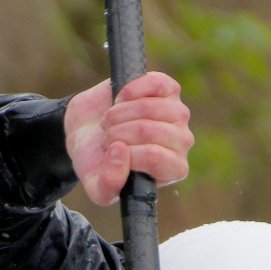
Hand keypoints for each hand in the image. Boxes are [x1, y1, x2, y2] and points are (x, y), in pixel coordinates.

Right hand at [65, 73, 193, 205]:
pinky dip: (130, 90)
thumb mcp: (95, 185)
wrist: (88, 130)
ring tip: (111, 121)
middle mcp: (182, 143)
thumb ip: (108, 184)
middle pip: (149, 131)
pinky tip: (121, 99)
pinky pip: (155, 84)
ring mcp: (178, 113)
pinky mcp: (170, 89)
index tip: (111, 152)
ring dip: (119, 113)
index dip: (124, 152)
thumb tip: (120, 151)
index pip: (154, 157)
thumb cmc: (97, 161)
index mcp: (171, 170)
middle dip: (116, 132)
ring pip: (149, 107)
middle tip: (107, 136)